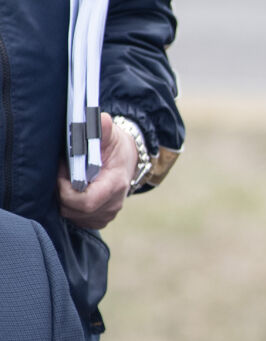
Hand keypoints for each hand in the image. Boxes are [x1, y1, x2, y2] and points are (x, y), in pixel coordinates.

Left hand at [57, 113, 138, 228]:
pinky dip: (70, 205)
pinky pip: (76, 219)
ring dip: (64, 198)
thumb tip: (101, 119)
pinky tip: (73, 189)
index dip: (66, 189)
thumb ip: (103, 129)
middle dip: (61, 191)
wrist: (129, 161)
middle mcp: (112, 205)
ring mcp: (106, 215)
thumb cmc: (116, 147)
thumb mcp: (111, 135)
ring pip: (72, 215)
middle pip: (74, 209)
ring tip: (68, 179)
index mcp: (115, 185)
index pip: (86, 201)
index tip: (62, 169)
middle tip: (62, 172)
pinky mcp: (99, 220)